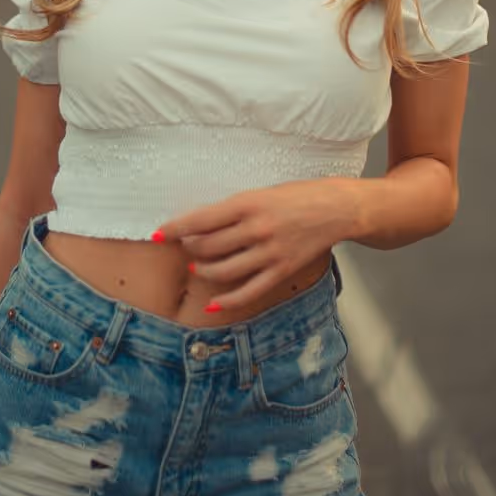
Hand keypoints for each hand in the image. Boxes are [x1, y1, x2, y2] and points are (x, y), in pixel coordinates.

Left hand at [155, 178, 357, 313]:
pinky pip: (249, 291)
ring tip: (197, 267)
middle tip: (185, 247)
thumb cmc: (297, 195)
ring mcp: (269, 253)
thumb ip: (234, 209)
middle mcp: (256, 229)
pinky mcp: (281, 271)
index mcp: (248, 203)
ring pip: (223, 270)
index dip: (175, 228)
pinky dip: (228, 300)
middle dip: (190, 249)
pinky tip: (213, 303)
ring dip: (204, 271)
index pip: (201, 219)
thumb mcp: (261, 192)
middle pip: (208, 247)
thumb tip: (202, 224)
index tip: (159, 234)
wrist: (336, 208)